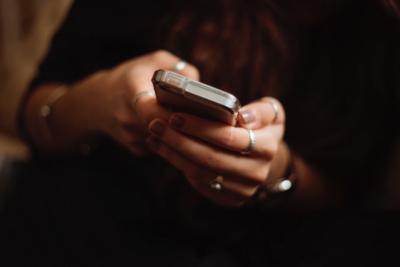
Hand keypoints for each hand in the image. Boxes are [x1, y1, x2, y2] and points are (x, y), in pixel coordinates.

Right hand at [29, 50, 198, 154]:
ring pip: (166, 140)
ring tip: (198, 123)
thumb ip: (178, 68)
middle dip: (185, 125)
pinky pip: (162, 146)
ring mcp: (131, 137)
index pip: (151, 108)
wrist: (97, 102)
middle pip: (164, 128)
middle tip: (206, 119)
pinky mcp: (136, 149)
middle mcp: (128, 117)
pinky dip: (173, 139)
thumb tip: (200, 86)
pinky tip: (179, 129)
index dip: (172, 113)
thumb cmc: (131, 77)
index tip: (191, 110)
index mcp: (131, 90)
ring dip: (182, 133)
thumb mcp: (153, 61)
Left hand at [146, 97, 286, 206]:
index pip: (228, 138)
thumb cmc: (260, 128)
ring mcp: (242, 190)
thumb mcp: (271, 113)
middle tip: (156, 125)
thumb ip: (261, 111)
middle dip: (179, 140)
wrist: (262, 159)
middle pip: (210, 158)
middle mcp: (257, 173)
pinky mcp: (228, 199)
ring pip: (200, 172)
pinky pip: (198, 183)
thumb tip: (242, 118)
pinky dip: (178, 164)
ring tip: (155, 135)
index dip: (199, 127)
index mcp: (267, 148)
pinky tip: (163, 148)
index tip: (175, 116)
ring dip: (173, 153)